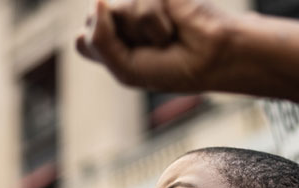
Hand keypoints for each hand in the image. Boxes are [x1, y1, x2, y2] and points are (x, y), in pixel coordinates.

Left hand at [76, 0, 235, 91]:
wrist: (215, 56)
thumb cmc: (174, 68)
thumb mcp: (125, 68)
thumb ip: (100, 40)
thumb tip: (97, 0)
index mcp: (109, 42)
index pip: (83, 40)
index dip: (102, 50)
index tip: (131, 61)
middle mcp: (119, 19)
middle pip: (93, 21)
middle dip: (122, 40)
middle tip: (150, 50)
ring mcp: (136, 2)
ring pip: (115, 10)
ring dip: (142, 33)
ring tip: (165, 37)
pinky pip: (139, 3)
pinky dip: (156, 22)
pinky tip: (172, 25)